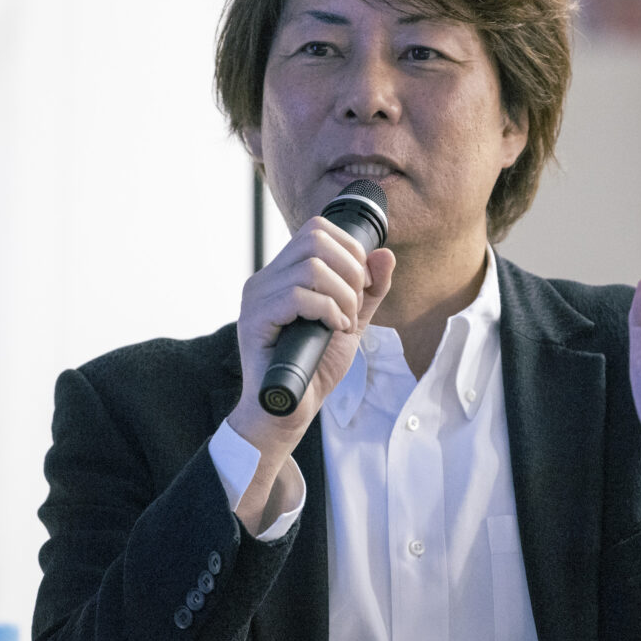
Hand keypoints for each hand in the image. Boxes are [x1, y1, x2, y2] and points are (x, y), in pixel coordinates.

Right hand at [227, 217, 395, 512]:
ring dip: (343, 295)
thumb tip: (384, 254)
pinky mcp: (255, 320)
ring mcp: (256, 298)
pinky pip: (298, 295)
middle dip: (351, 270)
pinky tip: (334, 329)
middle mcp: (265, 279)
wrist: (288, 412)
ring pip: (311, 267)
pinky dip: (328, 310)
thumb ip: (369, 291)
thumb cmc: (314, 368)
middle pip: (315, 238)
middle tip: (355, 305)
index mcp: (283, 274)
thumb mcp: (351, 322)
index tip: (363, 286)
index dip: (350, 250)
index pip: (316, 229)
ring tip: (345, 322)